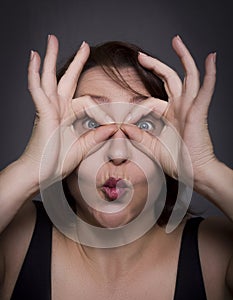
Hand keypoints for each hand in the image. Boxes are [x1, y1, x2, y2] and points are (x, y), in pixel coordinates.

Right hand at [21, 35, 116, 186]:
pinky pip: (36, 90)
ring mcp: (48, 110)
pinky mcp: (41, 113)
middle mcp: (57, 109)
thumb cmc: (57, 162)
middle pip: (65, 79)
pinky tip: (33, 57)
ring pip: (48, 78)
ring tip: (51, 39)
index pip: (87, 101)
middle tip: (83, 45)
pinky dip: (33, 73)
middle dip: (75, 61)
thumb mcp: (82, 147)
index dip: (102, 107)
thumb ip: (96, 137)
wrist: (41, 174)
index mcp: (67, 116)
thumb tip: (112, 128)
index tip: (114, 117)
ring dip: (50, 58)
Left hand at [121, 35, 216, 187]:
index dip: (136, 108)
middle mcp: (181, 107)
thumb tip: (123, 128)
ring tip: (177, 41)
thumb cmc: (178, 161)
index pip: (151, 101)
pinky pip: (206, 90)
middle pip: (170, 78)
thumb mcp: (153, 147)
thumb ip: (139, 137)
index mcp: (170, 115)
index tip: (123, 118)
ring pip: (188, 76)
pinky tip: (211, 58)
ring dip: (183, 58)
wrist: (194, 172)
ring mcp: (191, 108)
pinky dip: (210, 74)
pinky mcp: (199, 112)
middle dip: (156, 65)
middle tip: (141, 56)